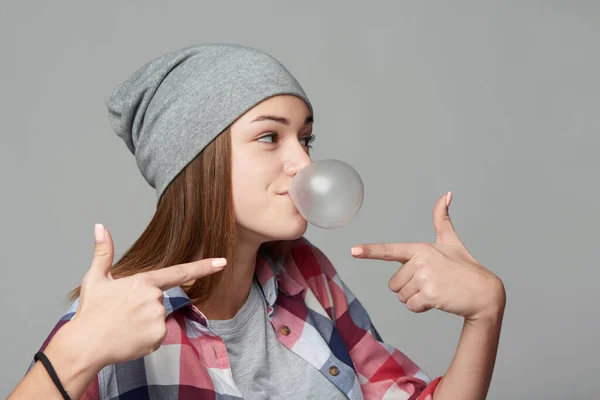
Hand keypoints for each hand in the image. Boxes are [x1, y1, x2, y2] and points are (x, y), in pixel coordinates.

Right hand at [65, 224, 226, 368]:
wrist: (85, 346)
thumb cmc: (90, 312)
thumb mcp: (95, 279)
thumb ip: (103, 253)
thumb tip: (100, 227)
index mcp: (143, 282)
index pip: (179, 272)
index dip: (203, 267)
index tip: (222, 262)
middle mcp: (155, 299)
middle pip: (159, 300)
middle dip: (144, 306)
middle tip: (122, 314)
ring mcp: (158, 319)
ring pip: (158, 319)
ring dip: (144, 322)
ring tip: (123, 326)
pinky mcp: (158, 337)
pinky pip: (158, 335)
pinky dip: (146, 337)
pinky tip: (129, 338)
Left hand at [351, 192, 504, 321]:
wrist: (484, 293)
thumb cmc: (465, 267)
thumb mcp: (451, 241)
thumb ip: (442, 219)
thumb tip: (446, 193)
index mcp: (420, 248)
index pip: (390, 250)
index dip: (370, 251)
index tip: (353, 251)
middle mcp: (420, 261)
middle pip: (394, 283)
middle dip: (408, 288)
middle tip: (431, 283)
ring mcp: (425, 278)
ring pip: (401, 296)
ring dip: (415, 298)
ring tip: (436, 290)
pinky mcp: (430, 295)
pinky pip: (411, 306)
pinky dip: (422, 308)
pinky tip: (438, 300)